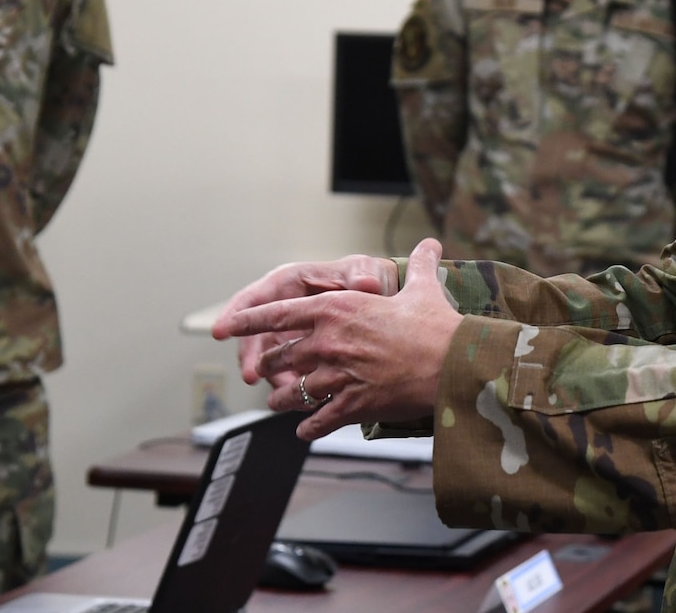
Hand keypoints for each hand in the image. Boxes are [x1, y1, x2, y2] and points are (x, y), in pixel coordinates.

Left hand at [213, 238, 463, 440]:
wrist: (452, 365)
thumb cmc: (436, 326)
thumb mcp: (423, 290)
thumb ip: (419, 266)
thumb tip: (431, 244)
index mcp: (336, 308)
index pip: (277, 312)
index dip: (246, 320)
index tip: (223, 326)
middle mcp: (327, 341)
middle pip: (281, 356)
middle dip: (271, 365)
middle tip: (265, 370)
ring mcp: (336, 375)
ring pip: (293, 391)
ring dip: (284, 398)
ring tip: (279, 402)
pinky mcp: (350, 405)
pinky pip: (317, 421)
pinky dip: (308, 427)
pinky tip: (305, 431)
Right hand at [215, 252, 400, 388]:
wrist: (384, 303)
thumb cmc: (369, 280)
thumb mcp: (365, 273)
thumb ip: (362, 277)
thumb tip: (365, 282)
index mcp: (292, 283)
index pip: (256, 297)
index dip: (236, 314)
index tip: (222, 330)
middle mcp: (285, 309)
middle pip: (256, 333)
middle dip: (251, 356)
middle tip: (252, 375)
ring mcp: (290, 332)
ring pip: (269, 358)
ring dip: (271, 377)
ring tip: (282, 394)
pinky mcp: (300, 353)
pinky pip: (288, 371)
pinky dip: (291, 385)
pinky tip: (302, 397)